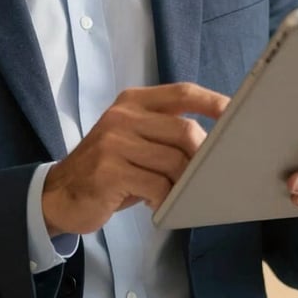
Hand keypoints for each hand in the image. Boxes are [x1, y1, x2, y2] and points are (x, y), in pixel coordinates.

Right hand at [42, 82, 228, 236]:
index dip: (213, 101)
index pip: (182, 92)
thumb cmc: (107, 167)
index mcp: (132, 101)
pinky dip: (165, 200)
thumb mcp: (132, 138)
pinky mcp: (109, 170)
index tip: (237, 113)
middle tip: (202, 177)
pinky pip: (157, 186)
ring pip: (174, 161)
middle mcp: (123, 115)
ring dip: (182, 184)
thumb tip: (212, 142)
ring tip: (175, 194)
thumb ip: (163, 131)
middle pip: (185, 130)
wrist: (59, 193)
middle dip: (201, 158)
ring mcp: (114, 142)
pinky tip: (157, 205)